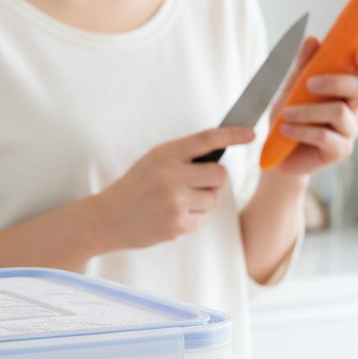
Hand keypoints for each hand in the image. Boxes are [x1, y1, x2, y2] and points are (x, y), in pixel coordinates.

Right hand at [93, 126, 256, 249]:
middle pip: (220, 174)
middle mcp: (171, 175)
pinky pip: (203, 219)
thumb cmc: (133, 188)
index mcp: (164, 153)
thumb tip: (218, 153)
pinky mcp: (176, 224)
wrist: (107, 218)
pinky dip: (193, 219)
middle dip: (214, 181)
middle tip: (198, 185)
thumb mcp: (152, 162)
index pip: (207, 139)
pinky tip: (172, 217)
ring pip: (214, 199)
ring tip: (178, 203)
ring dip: (203, 202)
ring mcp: (174, 201)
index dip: (232, 135)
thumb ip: (181, 157)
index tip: (251, 134)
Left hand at [270, 39, 357, 176]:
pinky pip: (325, 136)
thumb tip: (313, 39)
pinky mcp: (340, 151)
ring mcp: (349, 131)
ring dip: (309, 110)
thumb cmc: (288, 118)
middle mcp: (354, 110)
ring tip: (286, 113)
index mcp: (347, 92)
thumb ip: (303, 66)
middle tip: (309, 83)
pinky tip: (285, 129)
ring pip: (340, 113)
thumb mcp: (292, 89)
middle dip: (336, 82)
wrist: (277, 153)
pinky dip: (302, 130)